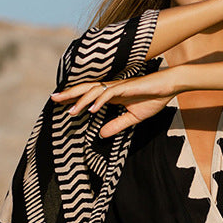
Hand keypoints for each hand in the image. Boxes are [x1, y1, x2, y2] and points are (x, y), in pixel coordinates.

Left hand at [50, 70, 179, 137]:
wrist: (169, 87)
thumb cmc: (153, 99)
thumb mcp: (133, 118)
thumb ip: (117, 125)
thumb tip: (101, 135)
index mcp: (112, 95)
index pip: (89, 95)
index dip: (74, 98)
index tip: (60, 104)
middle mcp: (112, 89)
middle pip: (86, 89)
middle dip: (69, 94)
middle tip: (53, 99)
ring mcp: (119, 87)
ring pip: (95, 91)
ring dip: (82, 101)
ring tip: (71, 111)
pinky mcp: (128, 87)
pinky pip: (111, 93)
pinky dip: (100, 101)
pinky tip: (93, 109)